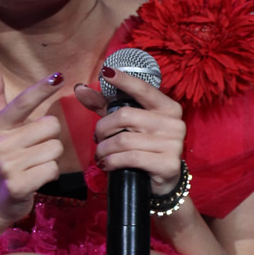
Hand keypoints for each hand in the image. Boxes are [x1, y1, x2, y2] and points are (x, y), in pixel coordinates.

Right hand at [0, 62, 63, 227]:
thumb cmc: (1, 157)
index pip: (23, 102)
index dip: (41, 88)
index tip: (59, 76)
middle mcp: (1, 142)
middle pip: (51, 127)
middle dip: (48, 139)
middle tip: (31, 150)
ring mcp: (8, 165)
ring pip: (55, 148)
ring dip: (50, 158)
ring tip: (32, 165)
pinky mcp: (19, 185)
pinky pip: (53, 169)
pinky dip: (50, 174)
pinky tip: (35, 178)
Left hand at [74, 68, 184, 194]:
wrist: (162, 182)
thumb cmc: (143, 147)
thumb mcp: (125, 124)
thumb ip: (105, 105)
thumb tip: (79, 88)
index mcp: (167, 107)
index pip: (143, 89)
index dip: (124, 80)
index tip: (106, 72)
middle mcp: (174, 122)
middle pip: (124, 116)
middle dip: (103, 128)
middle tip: (97, 139)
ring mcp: (173, 144)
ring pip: (124, 140)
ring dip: (104, 148)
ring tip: (100, 154)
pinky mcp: (168, 164)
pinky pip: (130, 158)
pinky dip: (112, 161)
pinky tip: (106, 164)